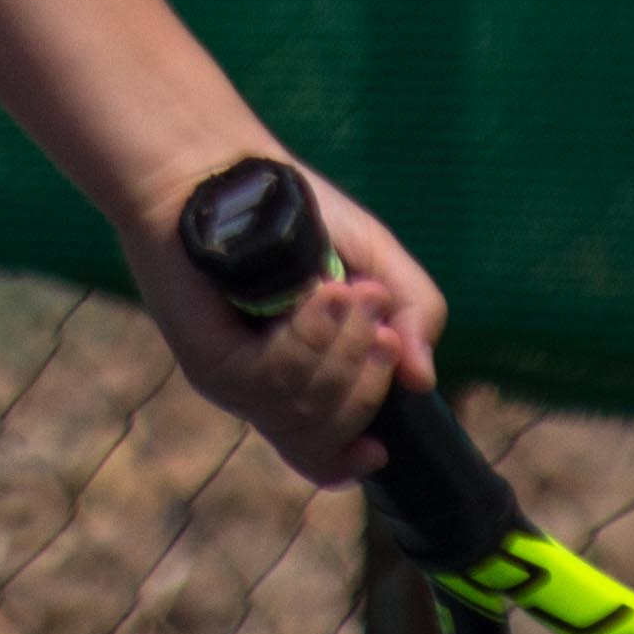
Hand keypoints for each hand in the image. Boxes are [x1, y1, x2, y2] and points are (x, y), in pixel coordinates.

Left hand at [124, 158, 447, 487]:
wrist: (226, 172)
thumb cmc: (299, 214)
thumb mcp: (377, 260)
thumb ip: (414, 312)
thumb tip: (424, 381)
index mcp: (304, 379)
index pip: (322, 457)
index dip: (351, 462)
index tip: (381, 447)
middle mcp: (265, 390)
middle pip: (325, 439)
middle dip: (366, 384)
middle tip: (381, 325)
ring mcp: (235, 378)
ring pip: (305, 410)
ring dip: (343, 351)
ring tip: (350, 292)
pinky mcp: (209, 359)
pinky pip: (273, 377)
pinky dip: (310, 337)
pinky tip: (322, 294)